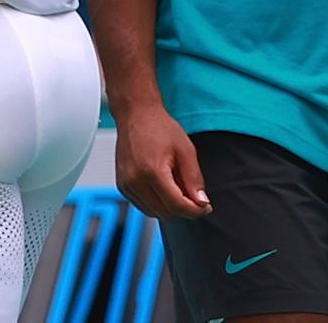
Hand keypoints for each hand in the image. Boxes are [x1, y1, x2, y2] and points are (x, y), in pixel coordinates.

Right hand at [113, 102, 210, 219]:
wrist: (136, 115)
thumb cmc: (159, 127)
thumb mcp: (186, 150)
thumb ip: (194, 180)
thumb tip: (201, 203)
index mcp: (151, 171)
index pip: (177, 206)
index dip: (196, 211)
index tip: (205, 207)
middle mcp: (134, 180)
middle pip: (166, 213)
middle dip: (183, 208)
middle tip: (191, 192)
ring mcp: (125, 184)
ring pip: (154, 213)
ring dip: (168, 206)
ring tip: (173, 184)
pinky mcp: (122, 185)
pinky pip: (143, 206)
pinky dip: (156, 202)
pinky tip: (161, 185)